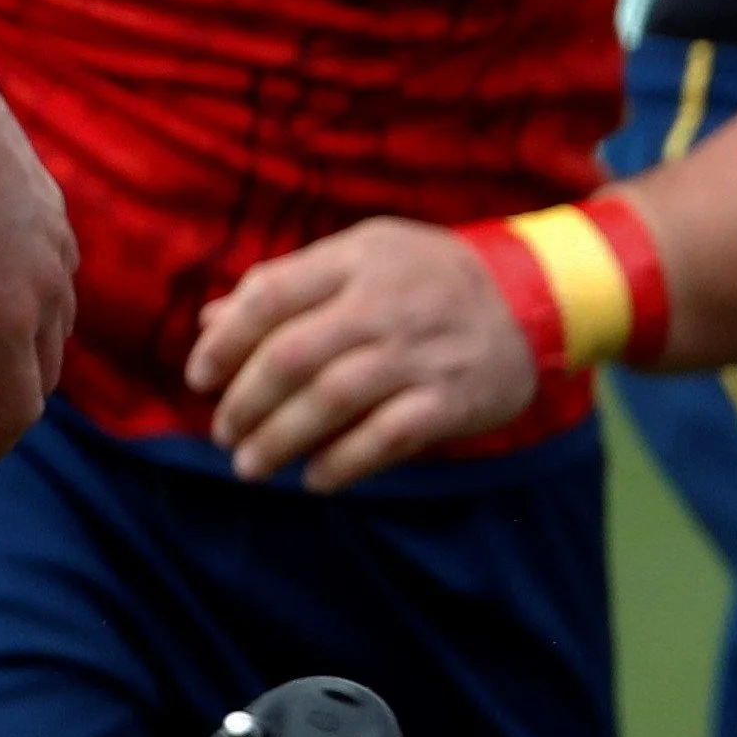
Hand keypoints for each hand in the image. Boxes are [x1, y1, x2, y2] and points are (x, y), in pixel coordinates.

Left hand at [183, 218, 536, 488]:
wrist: (535, 296)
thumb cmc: (429, 279)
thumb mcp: (364, 257)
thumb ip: (289, 285)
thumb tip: (210, 320)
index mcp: (357, 259)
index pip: (270, 296)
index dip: (225, 341)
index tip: (201, 377)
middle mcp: (387, 303)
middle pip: (293, 356)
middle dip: (245, 402)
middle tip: (225, 432)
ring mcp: (422, 353)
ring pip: (332, 400)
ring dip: (280, 440)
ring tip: (252, 465)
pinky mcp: (453, 399)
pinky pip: (386, 438)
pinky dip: (343, 463)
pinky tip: (316, 479)